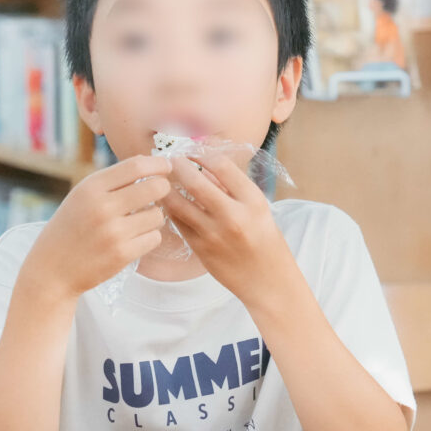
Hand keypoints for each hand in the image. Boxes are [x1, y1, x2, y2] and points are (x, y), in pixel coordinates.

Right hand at [19, 155, 171, 303]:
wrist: (51, 270)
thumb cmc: (70, 229)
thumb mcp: (81, 196)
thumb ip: (111, 181)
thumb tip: (150, 164)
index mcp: (90, 187)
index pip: (136, 166)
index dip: (157, 164)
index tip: (166, 165)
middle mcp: (102, 207)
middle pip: (155, 187)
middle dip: (163, 187)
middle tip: (160, 192)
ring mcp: (113, 232)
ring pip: (157, 214)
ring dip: (154, 217)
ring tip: (139, 221)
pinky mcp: (122, 254)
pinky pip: (154, 237)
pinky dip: (149, 238)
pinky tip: (134, 239)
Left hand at [160, 154, 297, 309]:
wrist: (268, 281)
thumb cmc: (265, 240)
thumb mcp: (259, 208)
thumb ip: (234, 188)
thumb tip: (205, 162)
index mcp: (252, 200)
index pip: (221, 165)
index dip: (202, 153)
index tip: (192, 150)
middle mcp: (233, 215)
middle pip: (195, 181)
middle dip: (178, 165)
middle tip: (171, 160)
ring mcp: (214, 234)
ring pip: (178, 203)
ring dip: (167, 188)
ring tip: (163, 179)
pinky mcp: (200, 248)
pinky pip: (177, 222)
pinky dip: (170, 209)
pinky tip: (168, 201)